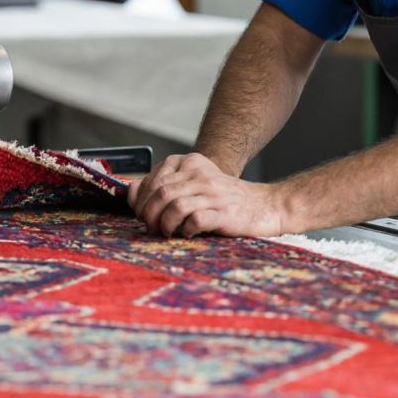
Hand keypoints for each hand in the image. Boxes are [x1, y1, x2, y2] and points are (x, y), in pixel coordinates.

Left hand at [128, 153, 286, 237]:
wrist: (266, 206)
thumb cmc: (224, 200)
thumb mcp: (195, 185)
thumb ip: (165, 185)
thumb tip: (131, 193)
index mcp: (191, 164)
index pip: (153, 179)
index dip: (141, 200)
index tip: (143, 214)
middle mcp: (201, 175)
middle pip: (160, 193)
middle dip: (148, 214)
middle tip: (151, 228)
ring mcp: (213, 193)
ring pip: (173, 205)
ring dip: (163, 224)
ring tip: (166, 232)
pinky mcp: (224, 213)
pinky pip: (194, 220)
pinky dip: (185, 230)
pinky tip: (188, 234)